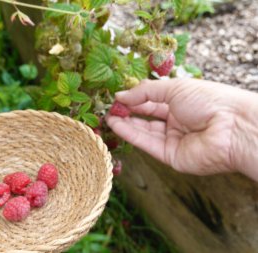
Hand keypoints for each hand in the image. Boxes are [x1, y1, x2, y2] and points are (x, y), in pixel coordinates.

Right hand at [106, 78, 257, 179]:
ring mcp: (174, 139)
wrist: (231, 127)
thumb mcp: (174, 88)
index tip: (117, 96)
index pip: (153, 100)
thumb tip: (121, 95)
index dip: (135, 97)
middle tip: (109, 107)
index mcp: (183, 102)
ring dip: (126, 123)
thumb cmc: (209, 100)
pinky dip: (130, 134)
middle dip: (128, 111)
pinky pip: (147, 143)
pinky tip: (116, 125)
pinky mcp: (170, 156)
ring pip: (144, 131)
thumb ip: (145, 92)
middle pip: (147, 116)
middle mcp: (178, 121)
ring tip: (108, 116)